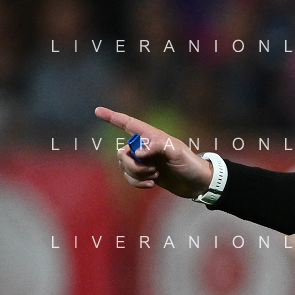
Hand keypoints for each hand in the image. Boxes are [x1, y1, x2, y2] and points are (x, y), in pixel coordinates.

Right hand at [95, 106, 212, 198]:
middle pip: (121, 153)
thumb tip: (137, 152)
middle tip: (153, 169)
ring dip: (136, 175)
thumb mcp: (177, 152)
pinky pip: (129, 178)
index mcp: (151, 136)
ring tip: (155, 176)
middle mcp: (144, 147)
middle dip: (132, 165)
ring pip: (123, 167)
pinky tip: (151, 185)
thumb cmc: (190, 163)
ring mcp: (144, 161)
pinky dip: (137, 182)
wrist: (197, 184)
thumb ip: (156, 147)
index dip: (112, 117)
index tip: (97, 110)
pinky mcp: (145, 174)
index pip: (128, 124)